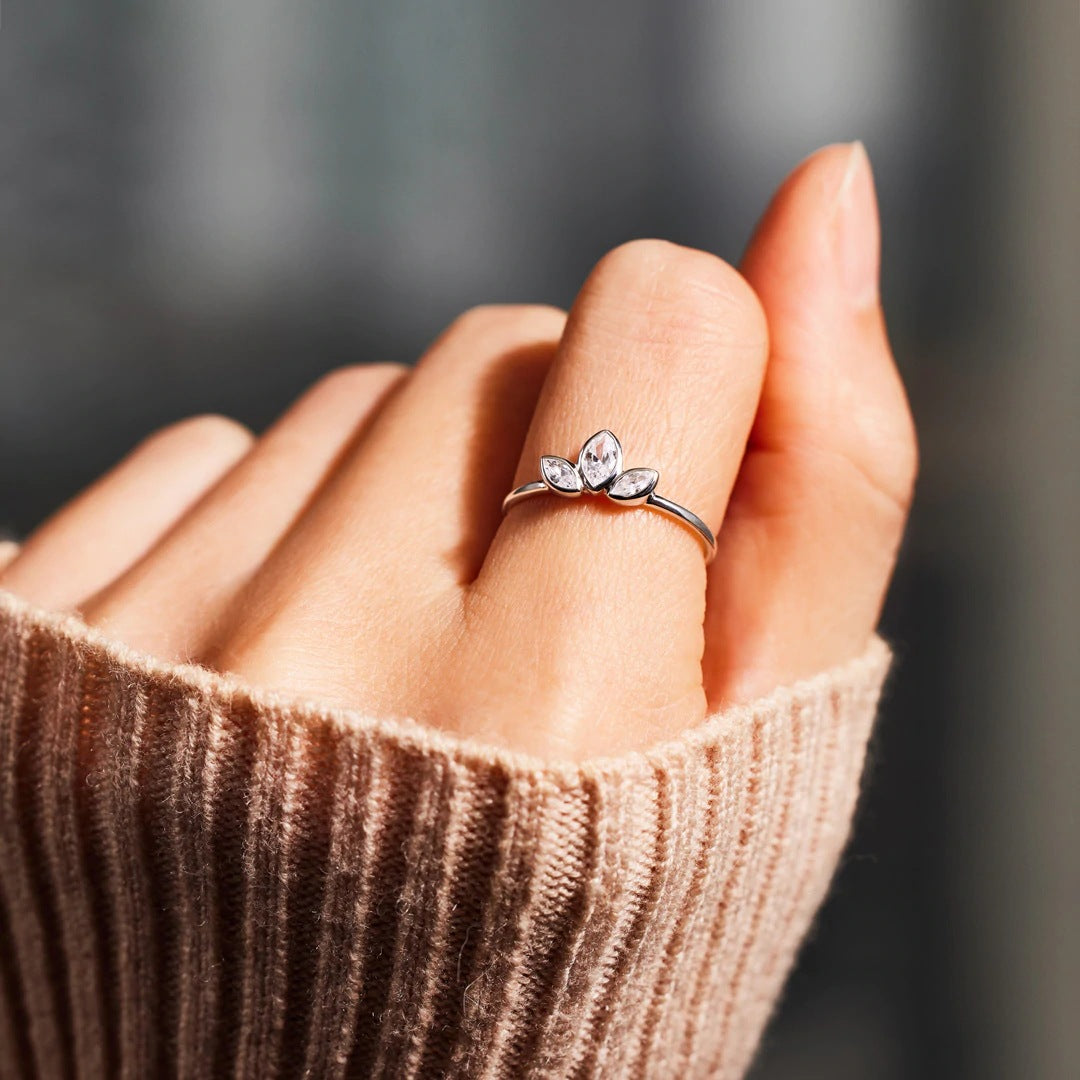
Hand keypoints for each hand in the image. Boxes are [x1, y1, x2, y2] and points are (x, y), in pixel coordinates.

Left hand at [0, 143, 914, 759]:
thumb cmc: (593, 936)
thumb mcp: (766, 748)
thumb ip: (826, 475)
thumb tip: (827, 192)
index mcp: (551, 714)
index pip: (658, 318)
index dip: (694, 374)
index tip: (671, 482)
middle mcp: (322, 678)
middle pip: (493, 346)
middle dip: (547, 455)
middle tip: (536, 637)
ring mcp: (137, 666)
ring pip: (346, 404)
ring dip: (410, 504)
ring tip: (413, 686)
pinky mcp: (19, 654)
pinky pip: (199, 451)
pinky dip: (272, 532)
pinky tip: (290, 678)